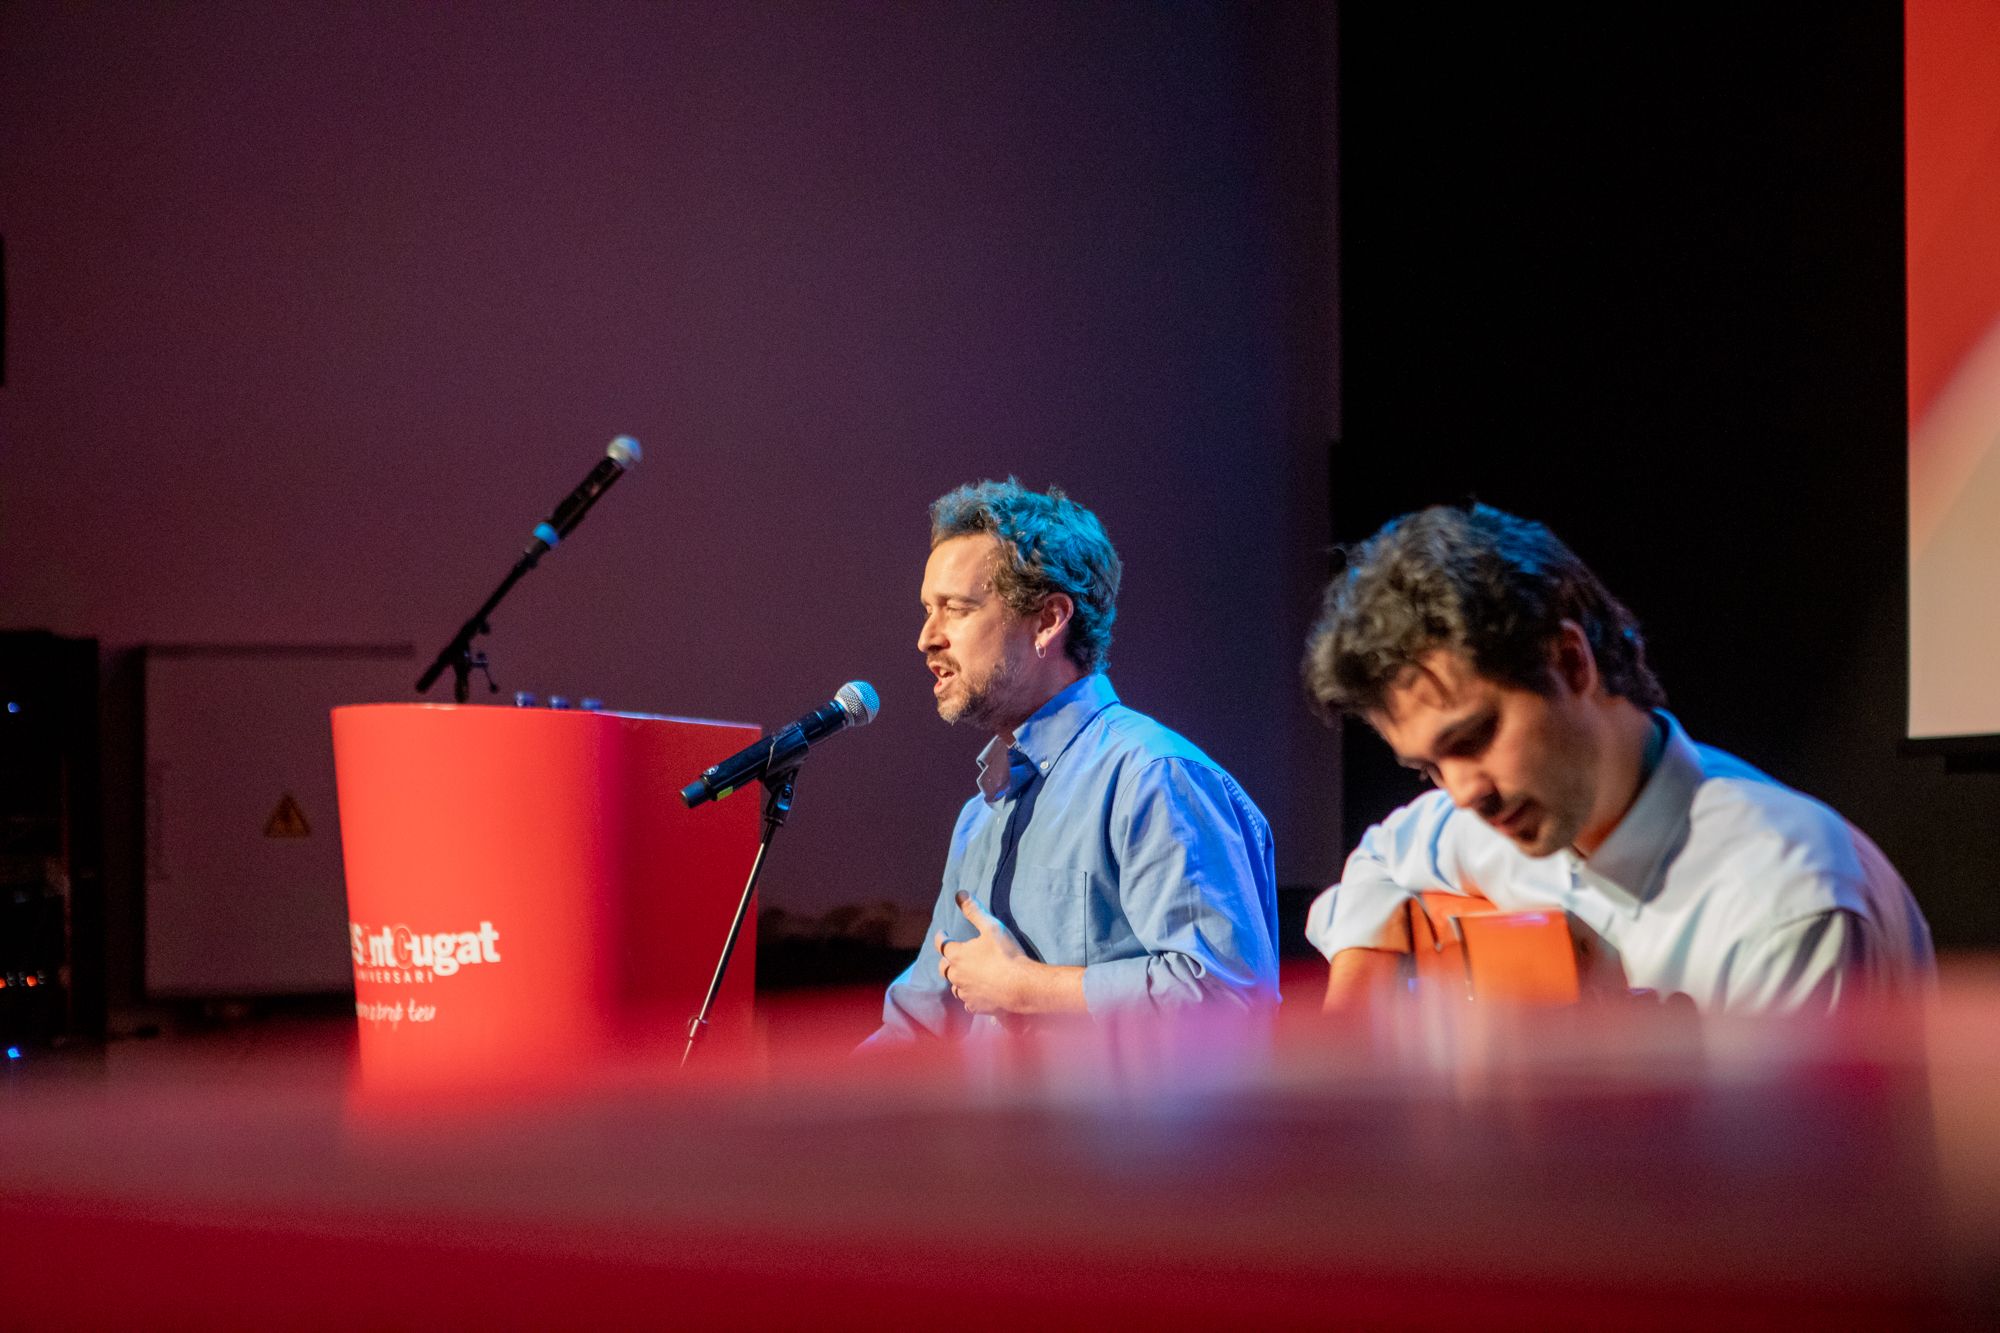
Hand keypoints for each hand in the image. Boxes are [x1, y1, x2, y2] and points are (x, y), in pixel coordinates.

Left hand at [936, 892, 1026, 1014]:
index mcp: (957, 955)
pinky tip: (974, 994)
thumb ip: (974, 910)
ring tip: (963, 975)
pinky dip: (968, 995)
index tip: (942, 933)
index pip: (942, 944)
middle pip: (944, 968)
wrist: (1021, 986)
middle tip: (950, 955)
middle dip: (946, 960)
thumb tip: (959, 893)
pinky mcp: (976, 1006)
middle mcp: (956, 975)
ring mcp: (965, 993)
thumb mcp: (991, 927)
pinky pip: (966, 1001)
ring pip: (954, 986)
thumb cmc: (1006, 954)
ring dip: (956, 979)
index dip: (941, 937)